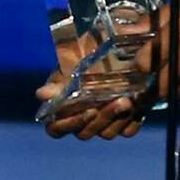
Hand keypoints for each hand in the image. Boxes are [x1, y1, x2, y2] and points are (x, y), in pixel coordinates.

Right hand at [36, 23, 145, 140]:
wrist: (122, 46)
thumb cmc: (90, 50)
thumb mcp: (73, 58)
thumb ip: (58, 80)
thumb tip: (42, 94)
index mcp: (62, 105)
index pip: (55, 128)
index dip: (68, 124)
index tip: (87, 110)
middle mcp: (81, 117)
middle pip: (83, 133)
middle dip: (100, 118)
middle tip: (116, 101)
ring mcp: (103, 122)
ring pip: (106, 134)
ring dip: (116, 118)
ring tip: (128, 100)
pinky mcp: (124, 122)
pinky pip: (126, 131)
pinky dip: (131, 121)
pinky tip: (137, 106)